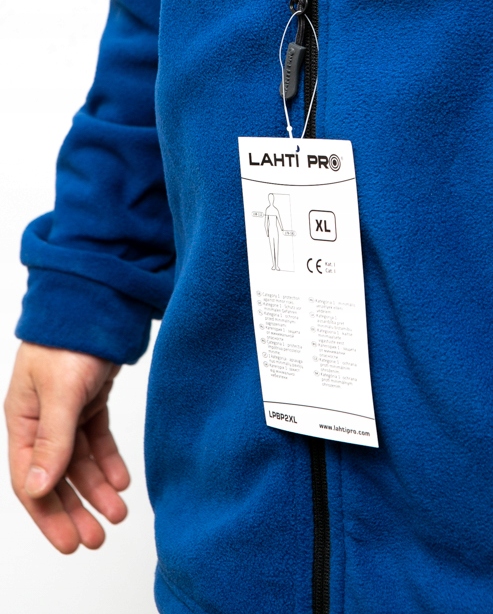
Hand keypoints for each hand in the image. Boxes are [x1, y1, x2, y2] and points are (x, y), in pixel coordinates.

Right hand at [4, 342, 129, 552]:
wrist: (95, 299)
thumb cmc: (67, 339)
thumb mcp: (59, 394)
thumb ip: (51, 442)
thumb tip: (38, 489)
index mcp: (22, 419)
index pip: (30, 480)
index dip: (48, 515)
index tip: (69, 542)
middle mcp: (40, 418)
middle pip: (55, 477)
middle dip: (75, 509)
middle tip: (97, 538)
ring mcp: (65, 410)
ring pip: (79, 461)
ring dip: (96, 488)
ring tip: (118, 513)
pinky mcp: (89, 399)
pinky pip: (96, 440)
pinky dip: (108, 461)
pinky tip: (120, 480)